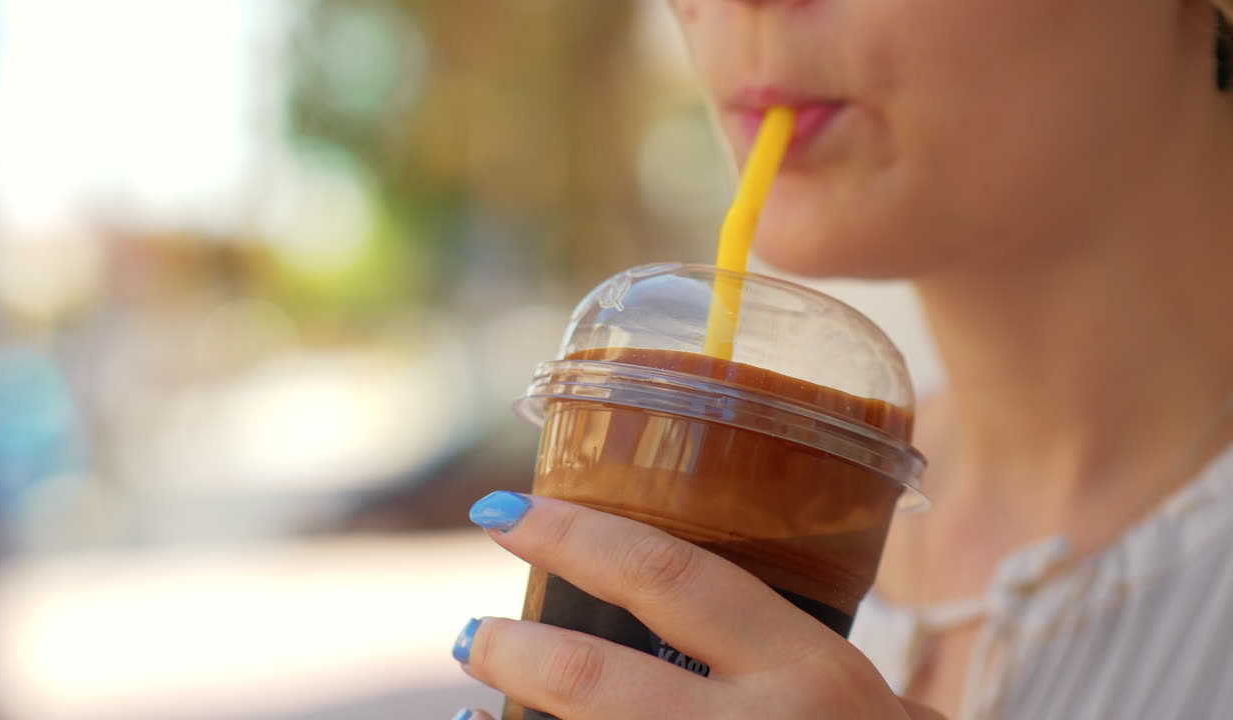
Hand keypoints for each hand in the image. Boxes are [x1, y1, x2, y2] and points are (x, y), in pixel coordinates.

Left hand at [449, 491, 944, 719]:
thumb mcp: (863, 698)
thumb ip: (791, 658)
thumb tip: (681, 608)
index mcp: (808, 670)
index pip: (670, 577)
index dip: (575, 537)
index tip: (504, 514)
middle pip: (602, 680)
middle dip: (520, 649)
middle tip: (472, 631)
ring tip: (476, 690)